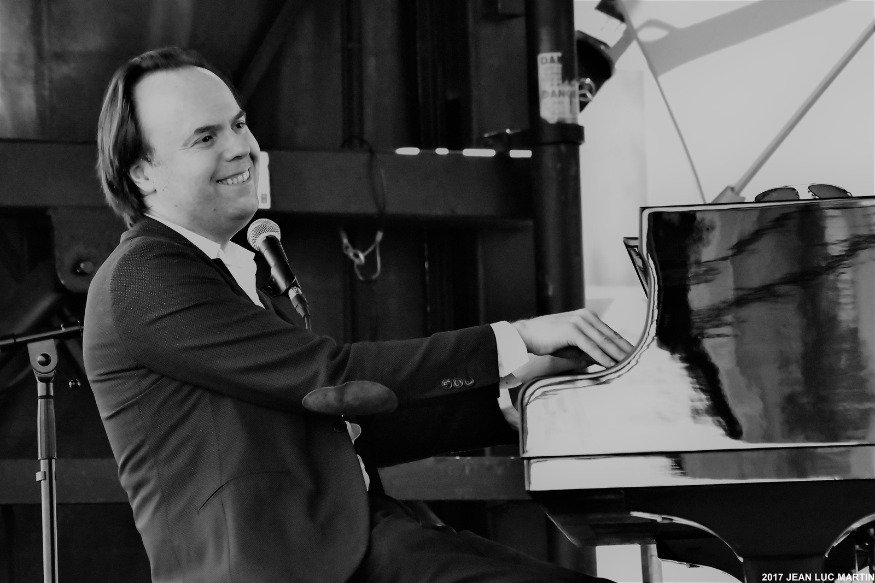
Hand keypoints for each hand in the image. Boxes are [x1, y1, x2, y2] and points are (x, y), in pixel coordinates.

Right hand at [510, 309, 633, 367]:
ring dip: (617, 355)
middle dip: (625, 350)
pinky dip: (602, 357)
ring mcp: (579, 322)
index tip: (635, 356)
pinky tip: (611, 365)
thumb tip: (606, 361)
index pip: (610, 333)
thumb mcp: (573, 346)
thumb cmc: (547, 341)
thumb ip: (589, 351)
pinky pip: (591, 346)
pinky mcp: (572, 330)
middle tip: (639, 362)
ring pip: (603, 341)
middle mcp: (585, 316)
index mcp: (587, 317)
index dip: (623, 345)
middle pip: (610, 336)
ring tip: (629, 365)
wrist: (525, 335)